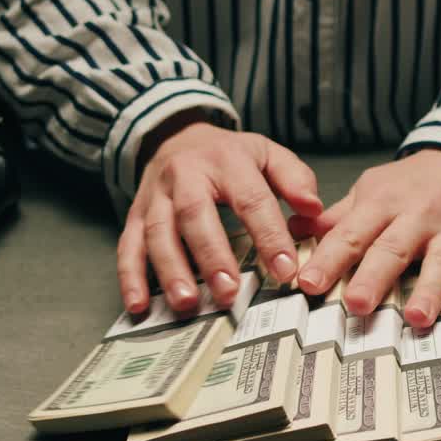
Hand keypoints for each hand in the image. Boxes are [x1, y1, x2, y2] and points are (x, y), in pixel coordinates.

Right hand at [117, 115, 322, 312]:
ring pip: (158, 232)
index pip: (251, 198)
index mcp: (226, 160)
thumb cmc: (228, 155)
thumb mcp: (267, 153)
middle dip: (211, 255)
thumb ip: (294, 179)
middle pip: (195, 214)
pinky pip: (127, 245)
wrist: (176, 136)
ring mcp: (155, 196)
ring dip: (170, 270)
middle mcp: (186, 175)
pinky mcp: (134, 214)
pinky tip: (138, 305)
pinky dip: (130, 277)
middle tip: (229, 292)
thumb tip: (313, 210)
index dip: (268, 234)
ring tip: (187, 303)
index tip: (284, 270)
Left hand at [292, 148, 440, 334]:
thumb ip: (336, 216)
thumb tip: (292, 230)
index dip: (329, 258)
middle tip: (356, 305)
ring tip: (417, 318)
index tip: (308, 283)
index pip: (352, 233)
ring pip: (440, 264)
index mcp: (383, 204)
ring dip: (429, 292)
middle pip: (393, 250)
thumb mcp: (372, 189)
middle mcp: (417, 219)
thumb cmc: (414, 182)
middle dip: (374, 278)